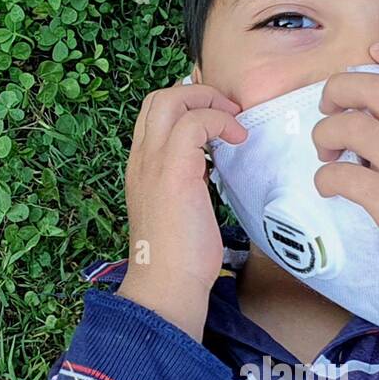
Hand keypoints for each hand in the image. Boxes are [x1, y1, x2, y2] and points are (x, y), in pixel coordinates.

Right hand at [118, 82, 246, 339]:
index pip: (154, 114)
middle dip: (199, 94)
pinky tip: (237, 140)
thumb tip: (208, 168)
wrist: (167, 285)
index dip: (187, 105)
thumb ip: (187, 182)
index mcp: (141, 167)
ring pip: (172, 100)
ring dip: (211, 103)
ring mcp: (154, 163)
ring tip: (235, 124)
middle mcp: (141, 159)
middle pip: (159, 97)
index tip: (218, 121)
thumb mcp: (180, 209)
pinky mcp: (174, 172)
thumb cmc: (178, 259)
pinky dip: (220, 122)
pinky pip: (195, 123)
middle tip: (228, 114)